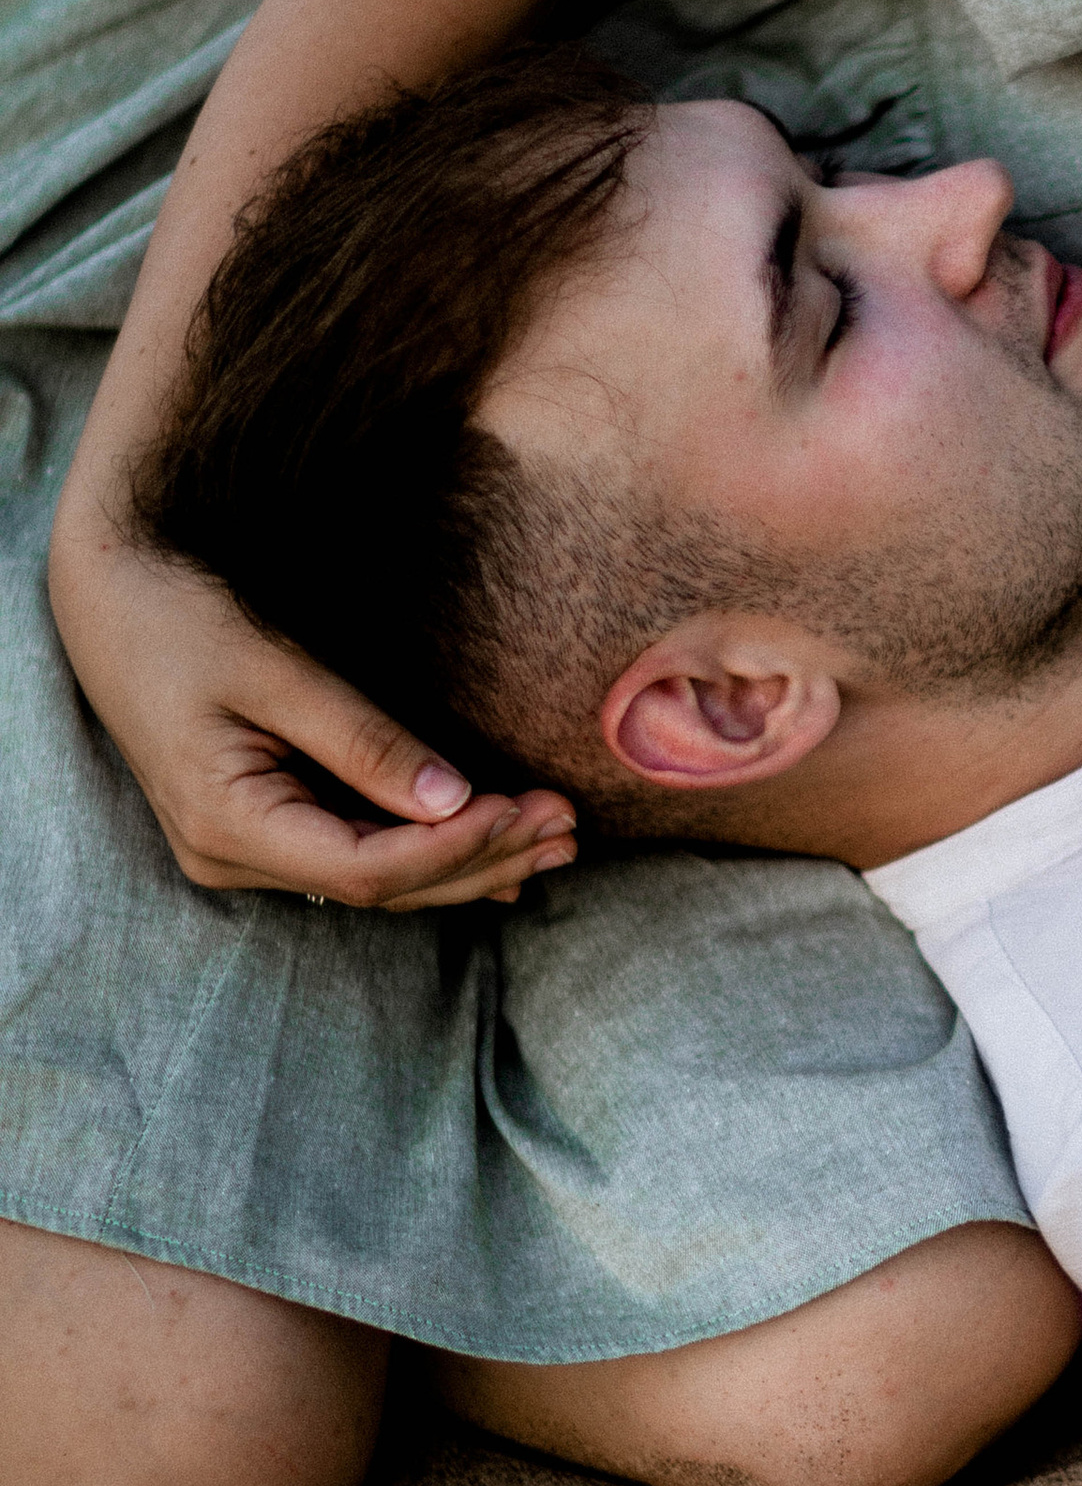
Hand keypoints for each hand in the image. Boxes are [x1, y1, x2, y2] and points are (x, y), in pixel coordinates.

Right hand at [51, 534, 575, 911]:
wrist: (109, 599)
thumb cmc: (181, 616)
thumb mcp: (273, 670)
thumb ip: (362, 740)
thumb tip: (454, 799)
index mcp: (227, 825)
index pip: (366, 871)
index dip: (455, 851)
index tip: (526, 810)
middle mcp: (232, 856)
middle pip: (382, 887)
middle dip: (482, 858)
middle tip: (568, 826)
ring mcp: (245, 849)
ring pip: (376, 879)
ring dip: (468, 860)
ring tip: (556, 839)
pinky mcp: (263, 826)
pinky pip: (357, 854)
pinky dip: (429, 850)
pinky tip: (498, 849)